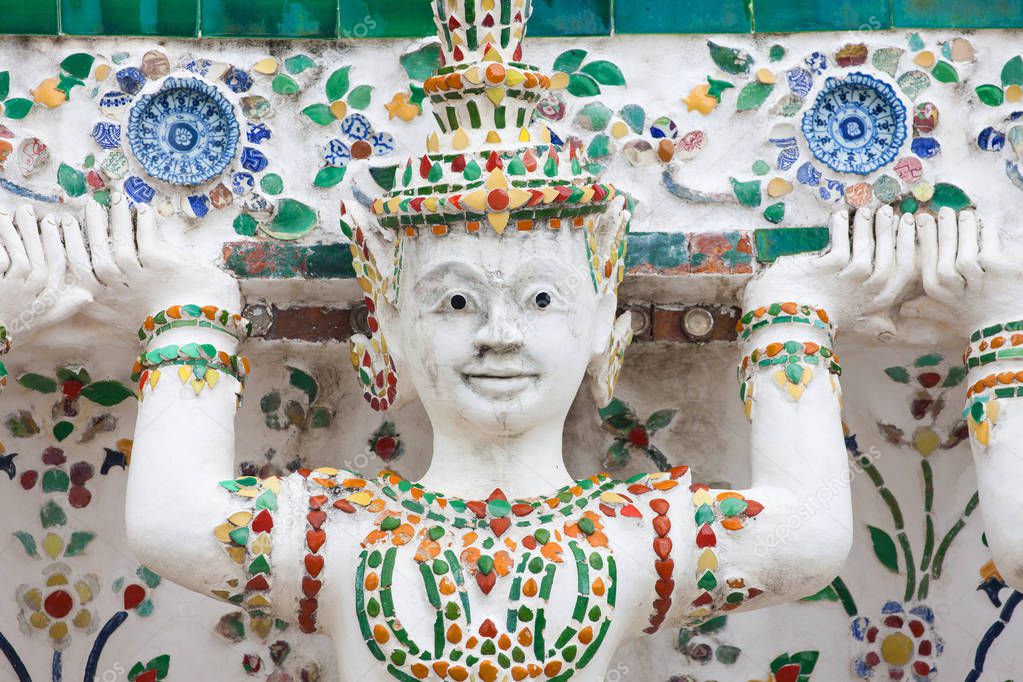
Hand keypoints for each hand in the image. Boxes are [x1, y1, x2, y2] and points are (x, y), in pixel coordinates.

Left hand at [0, 205, 92, 340]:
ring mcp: (20, 287)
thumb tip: (88, 296)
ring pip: (21, 251)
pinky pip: (5, 256)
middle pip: (41, 253)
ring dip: (15, 231)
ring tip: (7, 215)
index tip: (53, 222)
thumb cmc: (16, 329)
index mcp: (52, 296)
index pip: (60, 264)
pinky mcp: (4, 283)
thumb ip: (65, 307)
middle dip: (34, 229)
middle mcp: (40, 291)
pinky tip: (0, 228)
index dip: (56, 241)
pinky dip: (3, 240)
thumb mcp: (44, 320)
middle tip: (27, 211)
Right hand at [70, 193, 240, 335]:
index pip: (80, 269)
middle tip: (90, 205)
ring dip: (117, 218)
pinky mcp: (161, 264)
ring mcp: (140, 276)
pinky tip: (144, 210)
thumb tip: (104, 271)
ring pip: (119, 242)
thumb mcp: (133, 314)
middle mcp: (120, 291)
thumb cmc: (169, 323)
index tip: (66, 223)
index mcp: (108, 303)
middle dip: (91, 227)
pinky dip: (144, 221)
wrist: (203, 332)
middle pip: (95, 253)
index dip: (70, 244)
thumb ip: (117, 296)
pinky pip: (147, 236)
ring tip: (117, 199)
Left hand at [742, 207, 916, 339]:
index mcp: (875, 303)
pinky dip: (841, 228)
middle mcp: (865, 292)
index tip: (910, 225)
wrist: (785, 325)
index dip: (910, 246)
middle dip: (892, 232)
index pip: (904, 272)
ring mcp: (846, 280)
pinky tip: (839, 216)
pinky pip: (840, 243)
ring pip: (867, 249)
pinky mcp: (826, 270)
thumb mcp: (854, 327)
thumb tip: (892, 331)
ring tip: (864, 211)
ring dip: (867, 227)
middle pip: (891, 258)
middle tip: (889, 212)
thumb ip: (874, 326)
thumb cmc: (819, 323)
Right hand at [917, 208, 1022, 334]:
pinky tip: (984, 225)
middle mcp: (954, 287)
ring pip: (966, 248)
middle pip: (945, 252)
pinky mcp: (999, 270)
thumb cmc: (978, 321)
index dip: (925, 239)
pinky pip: (989, 245)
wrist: (1009, 329)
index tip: (922, 220)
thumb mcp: (949, 317)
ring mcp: (978, 279)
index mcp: (938, 292)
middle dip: (944, 230)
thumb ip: (926, 309)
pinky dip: (987, 233)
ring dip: (964, 229)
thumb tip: (904, 310)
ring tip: (964, 215)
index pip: (927, 260)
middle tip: (943, 212)